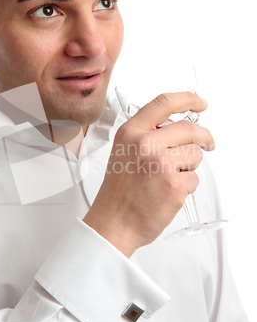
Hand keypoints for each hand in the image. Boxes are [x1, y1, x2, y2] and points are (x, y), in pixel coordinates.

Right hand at [83, 92, 214, 256]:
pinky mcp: (175, 184)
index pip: (164, 103)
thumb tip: (176, 128)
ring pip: (195, 154)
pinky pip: (194, 178)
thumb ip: (146, 135)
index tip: (199, 103)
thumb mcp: (123, 152)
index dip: (187, 99)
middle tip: (208, 143)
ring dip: (190, 166)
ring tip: (170, 177)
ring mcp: (161, 163)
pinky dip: (186, 186)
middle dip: (204, 137)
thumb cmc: (118, 192)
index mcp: (131, 132)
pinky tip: (168, 192)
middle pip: (189, 128)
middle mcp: (146, 143)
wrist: (113, 222)